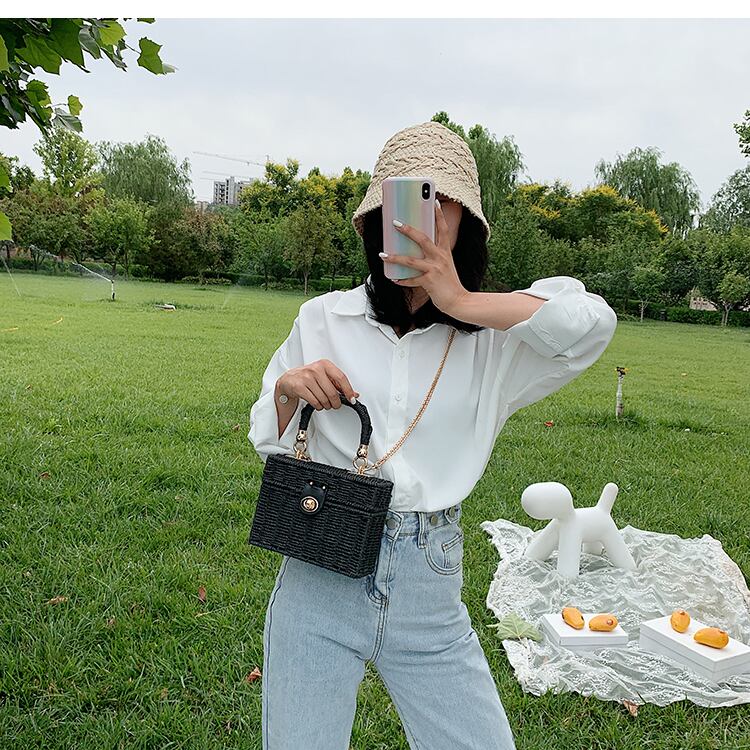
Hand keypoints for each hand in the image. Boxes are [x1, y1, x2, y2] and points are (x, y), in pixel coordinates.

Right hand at [277, 359, 359, 410]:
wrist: (289, 379)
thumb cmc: (309, 377)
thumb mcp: (324, 376)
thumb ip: (338, 384)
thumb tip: (354, 394)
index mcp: (325, 364)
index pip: (341, 377)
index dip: (348, 390)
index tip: (352, 399)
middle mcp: (316, 369)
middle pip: (332, 392)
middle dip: (335, 402)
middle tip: (335, 405)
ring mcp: (306, 377)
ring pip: (324, 398)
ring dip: (326, 405)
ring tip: (324, 403)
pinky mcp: (299, 386)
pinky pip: (314, 402)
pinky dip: (318, 406)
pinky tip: (317, 403)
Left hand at [381, 198, 469, 314]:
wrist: (459, 302)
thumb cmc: (450, 284)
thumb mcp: (445, 266)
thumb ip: (434, 257)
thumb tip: (414, 252)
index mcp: (445, 252)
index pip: (443, 229)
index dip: (438, 215)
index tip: (433, 201)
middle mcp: (440, 258)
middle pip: (423, 239)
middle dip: (408, 230)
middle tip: (395, 223)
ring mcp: (434, 269)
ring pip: (410, 260)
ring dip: (395, 257)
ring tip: (383, 255)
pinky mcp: (429, 281)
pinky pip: (411, 280)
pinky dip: (402, 280)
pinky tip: (394, 279)